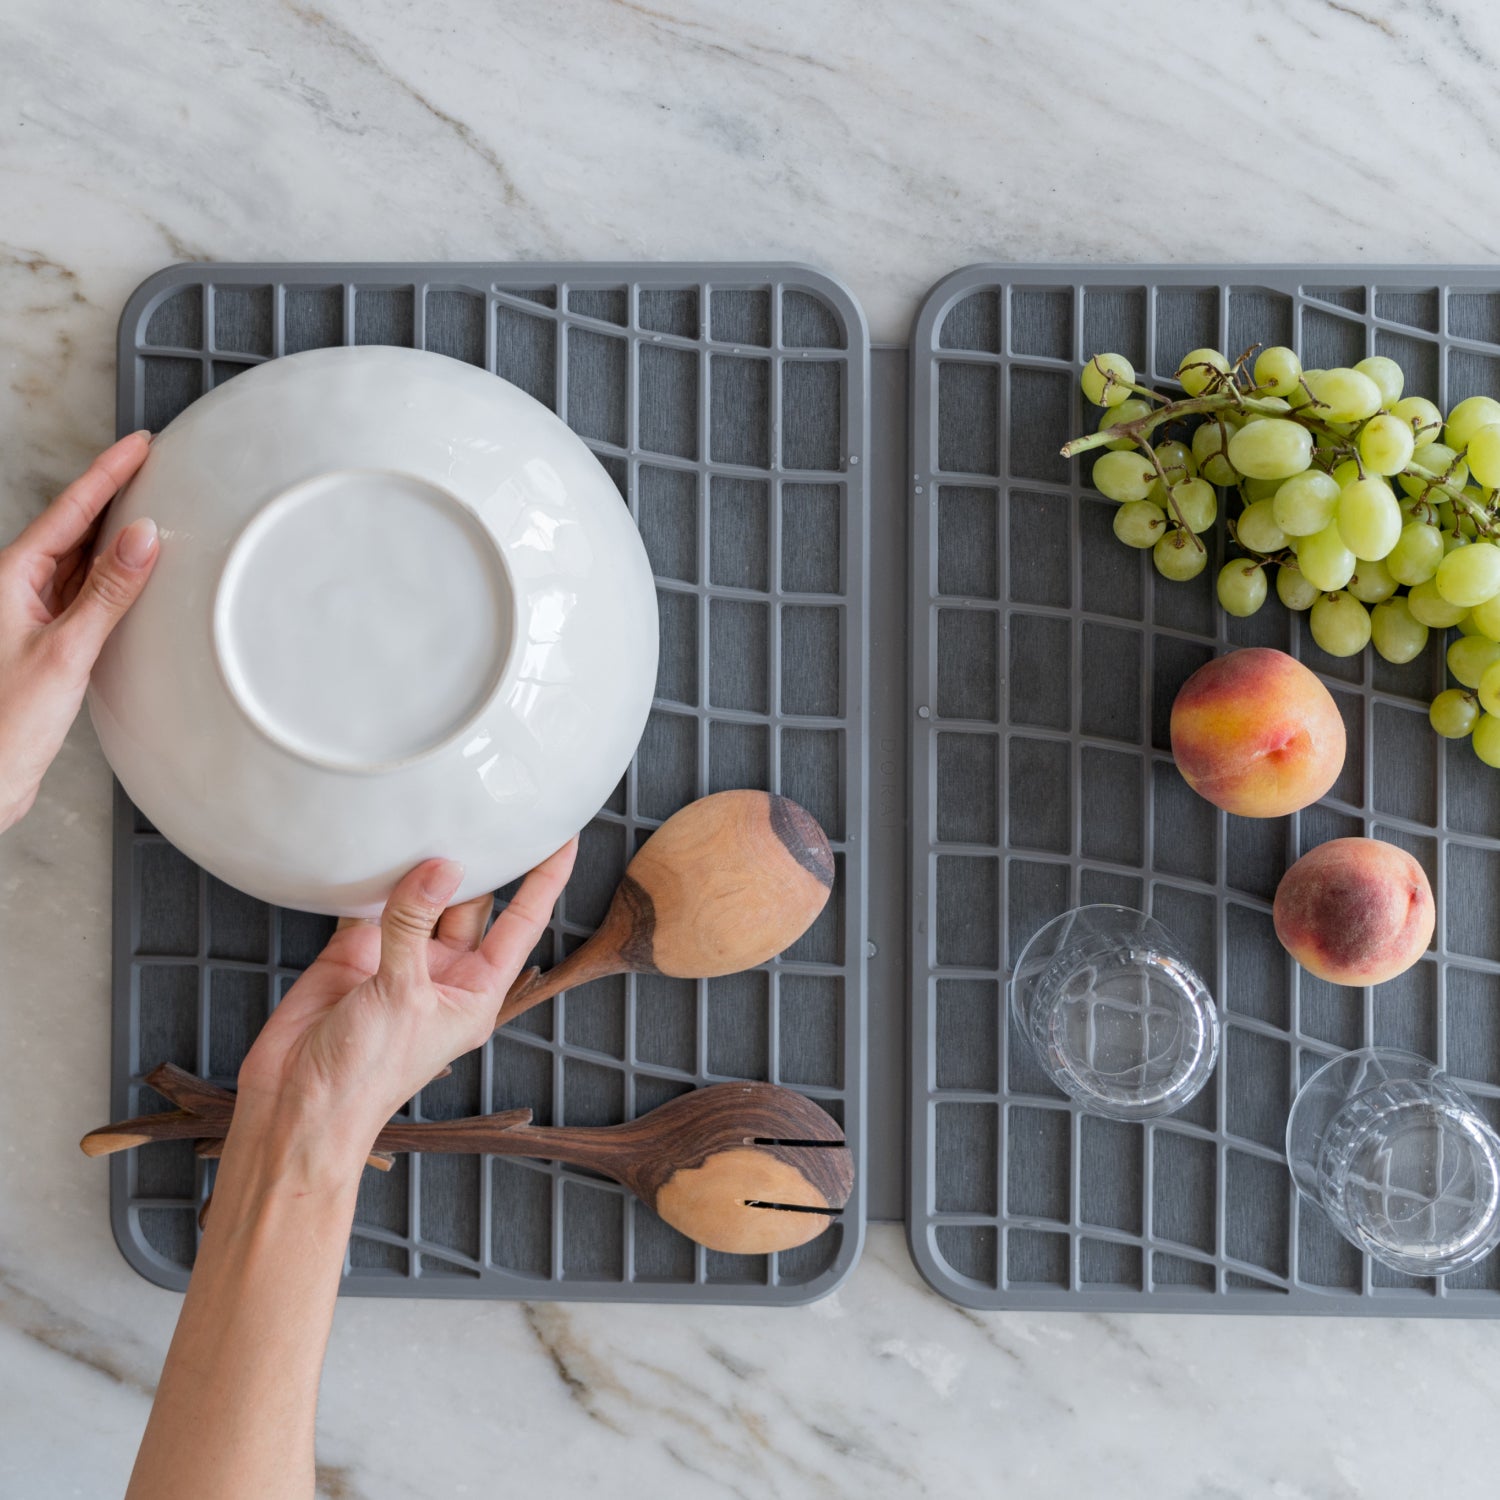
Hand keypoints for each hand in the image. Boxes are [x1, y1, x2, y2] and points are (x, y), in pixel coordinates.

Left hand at [0, 431, 157, 829]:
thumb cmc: (5, 724)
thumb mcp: (66, 651)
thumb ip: (108, 592)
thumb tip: (140, 536)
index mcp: (11, 579)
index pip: (70, 512)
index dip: (107, 473)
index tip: (139, 445)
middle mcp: (18, 590)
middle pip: (74, 528)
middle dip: (112, 493)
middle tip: (150, 463)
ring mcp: (31, 615)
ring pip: (80, 560)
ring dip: (114, 535)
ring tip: (150, 507)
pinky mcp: (47, 642)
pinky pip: (85, 593)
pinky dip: (113, 577)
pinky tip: (134, 574)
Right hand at [234, 842, 577, 1170]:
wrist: (297, 1107)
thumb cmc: (366, 1075)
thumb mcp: (402, 996)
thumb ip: (415, 926)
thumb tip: (439, 867)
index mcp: (477, 990)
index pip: (523, 921)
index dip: (546, 879)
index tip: (564, 835)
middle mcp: (444, 971)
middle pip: (474, 901)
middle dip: (482, 860)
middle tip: (488, 807)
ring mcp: (399, 960)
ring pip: (423, 897)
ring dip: (426, 863)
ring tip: (438, 811)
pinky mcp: (355, 952)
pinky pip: (371, 902)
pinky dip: (373, 875)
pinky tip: (379, 840)